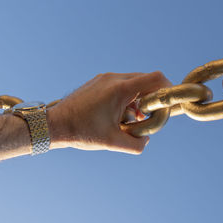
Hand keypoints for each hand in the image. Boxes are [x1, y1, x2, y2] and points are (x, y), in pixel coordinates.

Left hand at [47, 71, 171, 154]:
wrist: (54, 124)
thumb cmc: (81, 132)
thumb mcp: (112, 142)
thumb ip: (136, 144)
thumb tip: (146, 140)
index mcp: (119, 89)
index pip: (155, 78)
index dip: (168, 89)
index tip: (168, 104)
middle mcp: (113, 78)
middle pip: (146, 80)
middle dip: (153, 98)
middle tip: (150, 116)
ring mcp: (104, 78)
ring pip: (133, 83)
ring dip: (139, 99)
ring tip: (132, 119)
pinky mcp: (98, 82)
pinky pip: (121, 85)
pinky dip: (127, 98)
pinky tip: (120, 115)